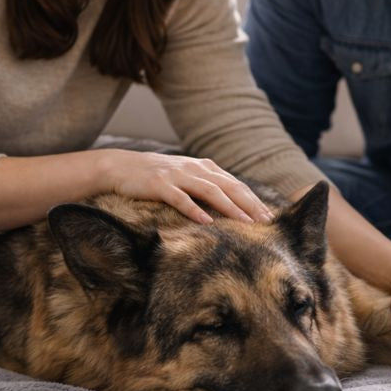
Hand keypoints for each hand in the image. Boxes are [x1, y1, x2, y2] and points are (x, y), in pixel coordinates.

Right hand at [99, 149, 273, 224]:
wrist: (121, 166)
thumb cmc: (156, 176)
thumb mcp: (185, 176)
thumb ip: (206, 186)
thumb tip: (230, 206)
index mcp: (204, 167)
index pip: (236, 184)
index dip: (254, 200)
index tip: (269, 216)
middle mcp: (195, 168)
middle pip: (229, 186)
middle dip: (249, 204)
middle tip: (266, 222)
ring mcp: (178, 175)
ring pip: (210, 191)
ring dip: (229, 207)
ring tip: (245, 223)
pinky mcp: (160, 185)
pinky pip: (180, 198)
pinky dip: (194, 209)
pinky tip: (206, 222)